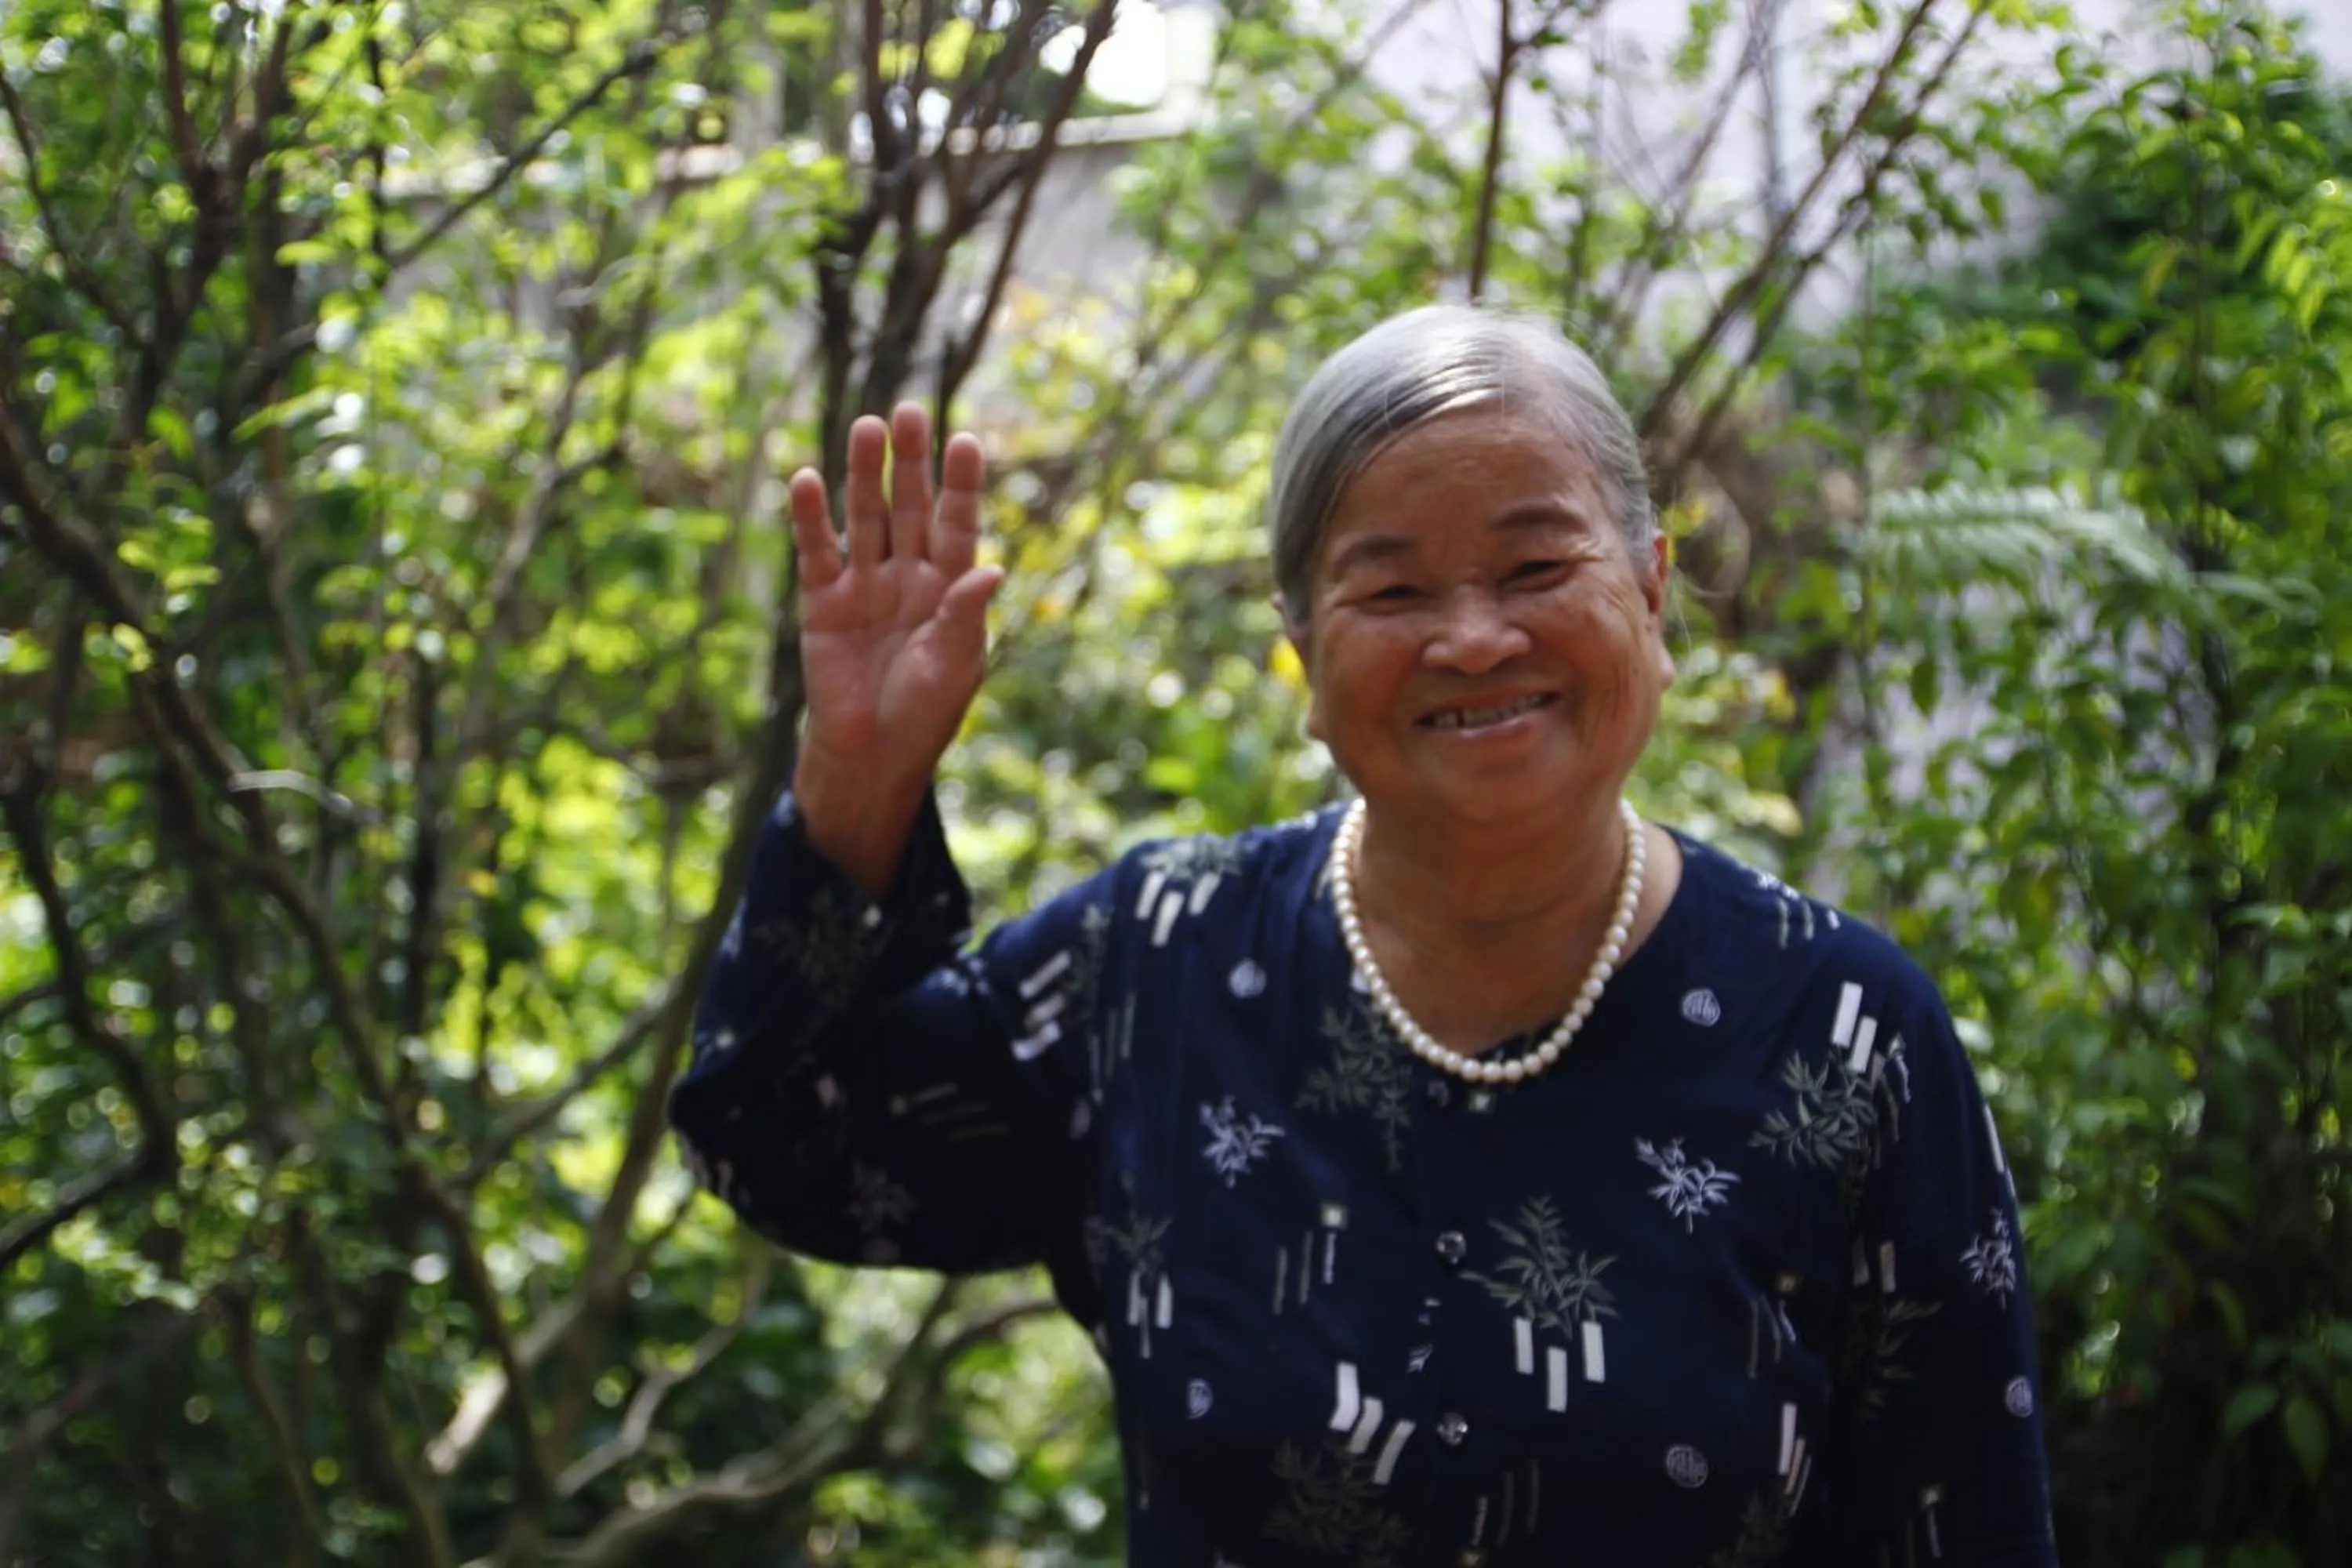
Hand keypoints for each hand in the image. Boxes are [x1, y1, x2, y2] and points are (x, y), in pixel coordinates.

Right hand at [788, 403, 1001, 891]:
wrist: (872, 754)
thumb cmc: (925, 712)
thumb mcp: (956, 664)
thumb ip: (966, 614)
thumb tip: (993, 569)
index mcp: (950, 587)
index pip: (958, 523)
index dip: (961, 484)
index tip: (967, 440)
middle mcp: (907, 575)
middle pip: (910, 506)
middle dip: (910, 462)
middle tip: (909, 411)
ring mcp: (864, 583)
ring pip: (865, 518)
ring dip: (864, 475)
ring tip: (866, 426)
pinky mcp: (823, 601)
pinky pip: (817, 552)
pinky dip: (811, 518)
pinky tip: (809, 479)